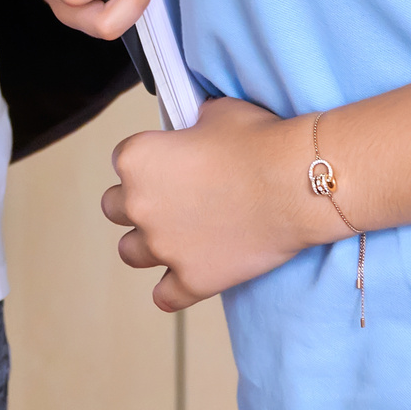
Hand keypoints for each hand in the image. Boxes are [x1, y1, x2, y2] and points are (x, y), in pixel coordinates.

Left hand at [104, 98, 338, 310]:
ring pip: (129, 253)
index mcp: (136, 159)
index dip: (149, 163)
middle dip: (138, 204)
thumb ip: (190, 126)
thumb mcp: (214, 113)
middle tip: (169, 201)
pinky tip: (183, 281)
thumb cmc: (258, 141)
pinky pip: (165, 297)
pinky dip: (172, 291)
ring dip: (147, 245)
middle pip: (114, 209)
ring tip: (173, 239)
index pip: (123, 162)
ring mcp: (163, 247)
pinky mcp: (192, 280)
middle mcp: (138, 204)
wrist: (296, 183)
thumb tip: (194, 130)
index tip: (171, 166)